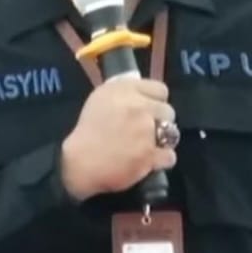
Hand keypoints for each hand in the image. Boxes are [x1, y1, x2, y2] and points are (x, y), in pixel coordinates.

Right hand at [59, 77, 177, 201]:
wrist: (79, 162)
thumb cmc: (88, 130)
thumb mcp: (101, 98)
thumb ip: (125, 92)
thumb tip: (144, 95)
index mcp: (126, 89)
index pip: (160, 90)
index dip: (156, 101)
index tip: (149, 110)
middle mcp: (139, 107)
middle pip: (168, 111)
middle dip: (160, 121)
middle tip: (147, 130)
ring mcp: (146, 131)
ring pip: (172, 133)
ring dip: (163, 140)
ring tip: (148, 146)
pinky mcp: (150, 155)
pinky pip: (170, 156)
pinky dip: (162, 160)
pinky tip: (150, 161)